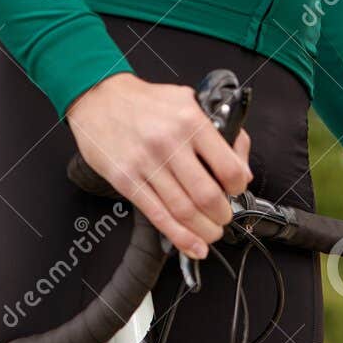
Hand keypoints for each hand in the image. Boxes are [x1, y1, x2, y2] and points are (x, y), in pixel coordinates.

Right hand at [66, 72, 251, 259]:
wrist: (99, 97)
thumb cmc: (145, 101)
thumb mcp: (189, 101)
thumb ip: (220, 132)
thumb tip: (242, 170)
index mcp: (190, 120)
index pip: (227, 167)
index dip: (238, 188)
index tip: (237, 191)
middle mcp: (169, 143)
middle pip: (206, 196)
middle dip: (222, 215)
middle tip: (224, 216)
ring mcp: (146, 163)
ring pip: (183, 211)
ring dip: (203, 230)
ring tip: (211, 232)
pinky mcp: (126, 180)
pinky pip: (157, 215)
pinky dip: (179, 237)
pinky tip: (192, 245)